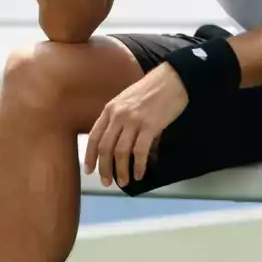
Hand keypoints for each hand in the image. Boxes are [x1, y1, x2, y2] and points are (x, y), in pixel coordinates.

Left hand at [84, 63, 188, 187]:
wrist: (172, 78)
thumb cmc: (151, 89)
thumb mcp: (127, 100)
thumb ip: (119, 120)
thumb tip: (119, 144)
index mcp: (110, 109)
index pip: (94, 136)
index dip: (90, 156)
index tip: (89, 170)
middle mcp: (118, 115)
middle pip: (105, 148)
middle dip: (104, 168)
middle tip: (107, 182)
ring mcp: (133, 121)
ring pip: (120, 152)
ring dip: (121, 171)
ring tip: (124, 182)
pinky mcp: (150, 126)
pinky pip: (140, 152)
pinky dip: (138, 166)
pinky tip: (139, 174)